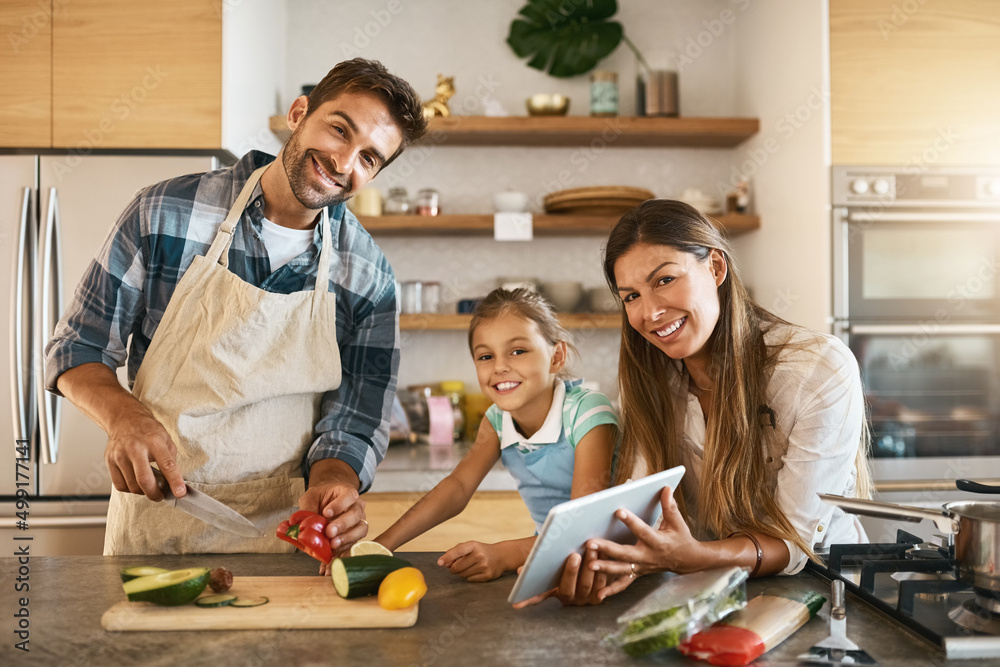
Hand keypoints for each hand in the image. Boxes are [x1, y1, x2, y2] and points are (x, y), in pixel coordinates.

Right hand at [104, 406, 184, 500]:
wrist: (125, 419)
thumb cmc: (148, 431)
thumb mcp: (166, 440)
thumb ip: (171, 459)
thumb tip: (175, 482)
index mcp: (154, 442)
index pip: (167, 465)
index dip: (175, 481)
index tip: (180, 493)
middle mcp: (136, 448)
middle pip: (144, 479)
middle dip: (155, 494)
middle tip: (161, 496)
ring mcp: (120, 455)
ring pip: (132, 486)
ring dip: (143, 492)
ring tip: (149, 486)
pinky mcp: (109, 461)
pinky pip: (120, 485)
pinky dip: (130, 489)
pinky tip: (136, 482)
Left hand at [297, 481, 365, 574]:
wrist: (327, 504)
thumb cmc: (321, 498)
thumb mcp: (311, 497)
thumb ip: (306, 508)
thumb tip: (294, 523)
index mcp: (347, 493)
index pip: (349, 495)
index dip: (340, 504)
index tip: (326, 513)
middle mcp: (357, 507)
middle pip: (356, 515)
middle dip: (343, 525)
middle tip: (329, 532)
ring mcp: (358, 522)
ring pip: (360, 530)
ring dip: (346, 539)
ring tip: (332, 545)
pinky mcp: (353, 537)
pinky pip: (351, 545)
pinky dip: (340, 553)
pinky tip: (330, 559)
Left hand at [437, 541, 506, 581]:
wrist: (501, 556)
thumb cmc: (481, 551)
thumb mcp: (469, 546)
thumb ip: (455, 552)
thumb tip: (445, 564)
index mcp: (473, 545)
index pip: (458, 551)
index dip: (447, 557)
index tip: (439, 563)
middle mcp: (479, 555)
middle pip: (457, 567)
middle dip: (454, 568)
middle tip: (459, 564)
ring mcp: (484, 566)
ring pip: (462, 575)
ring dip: (463, 572)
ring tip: (471, 566)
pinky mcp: (487, 575)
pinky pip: (470, 580)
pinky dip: (470, 577)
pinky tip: (477, 571)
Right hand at [511, 547, 607, 608]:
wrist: (594, 563)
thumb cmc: (568, 559)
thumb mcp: (554, 562)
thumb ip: (541, 562)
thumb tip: (521, 571)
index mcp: (553, 592)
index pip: (537, 597)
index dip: (526, 600)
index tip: (515, 604)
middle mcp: (568, 598)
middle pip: (567, 588)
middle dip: (571, 572)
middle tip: (573, 555)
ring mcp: (584, 599)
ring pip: (587, 585)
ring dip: (590, 568)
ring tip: (592, 551)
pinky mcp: (599, 597)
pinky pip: (602, 585)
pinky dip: (603, 572)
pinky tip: (604, 556)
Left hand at [588, 487, 708, 598]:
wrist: (687, 560)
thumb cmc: (680, 537)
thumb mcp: (677, 522)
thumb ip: (670, 506)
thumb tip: (666, 488)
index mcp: (658, 542)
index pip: (642, 531)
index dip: (631, 521)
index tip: (618, 511)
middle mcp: (648, 557)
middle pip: (625, 553)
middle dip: (607, 549)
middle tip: (591, 543)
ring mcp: (642, 567)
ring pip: (622, 570)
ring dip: (605, 568)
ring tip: (590, 564)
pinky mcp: (638, 574)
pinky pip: (624, 584)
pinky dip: (611, 590)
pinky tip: (598, 595)